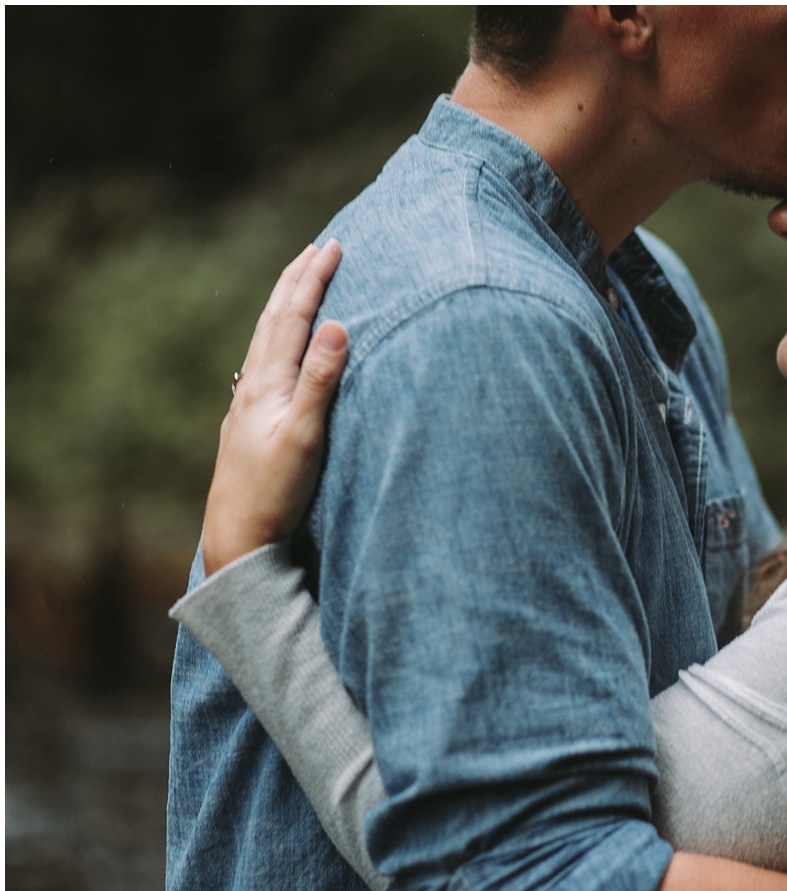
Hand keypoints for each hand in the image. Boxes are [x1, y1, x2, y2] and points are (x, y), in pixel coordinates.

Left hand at [201, 241, 348, 573]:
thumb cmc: (275, 491)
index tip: (333, 247)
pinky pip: (266, 360)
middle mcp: (252, 384)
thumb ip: (321, 380)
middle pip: (275, 319)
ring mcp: (247, 402)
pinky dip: (279, 336)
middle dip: (297, 280)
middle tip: (317, 248)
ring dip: (286, 304)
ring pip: (266, 338)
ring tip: (299, 283)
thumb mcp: (305, 436)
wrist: (237, 534)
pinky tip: (280, 346)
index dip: (313, 280)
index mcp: (267, 382)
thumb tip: (336, 324)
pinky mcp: (250, 420)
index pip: (294, 317)